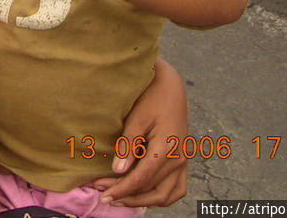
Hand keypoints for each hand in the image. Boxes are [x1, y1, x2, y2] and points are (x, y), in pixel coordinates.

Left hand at [92, 59, 187, 206]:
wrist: (171, 87)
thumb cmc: (152, 98)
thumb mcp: (137, 117)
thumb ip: (128, 145)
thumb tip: (118, 170)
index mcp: (167, 148)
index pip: (142, 178)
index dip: (121, 188)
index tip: (102, 193)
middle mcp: (179, 159)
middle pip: (152, 189)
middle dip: (127, 196)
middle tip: (104, 195)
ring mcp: (183, 161)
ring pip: (167, 195)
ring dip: (143, 200)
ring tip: (120, 198)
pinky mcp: (182, 161)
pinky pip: (176, 189)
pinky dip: (160, 197)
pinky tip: (142, 195)